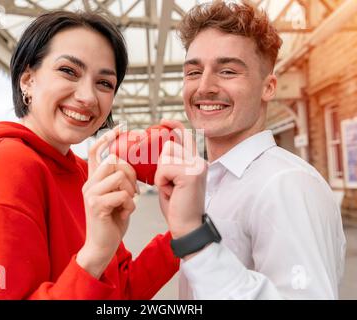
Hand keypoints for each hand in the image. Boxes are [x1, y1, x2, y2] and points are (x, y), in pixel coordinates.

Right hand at [77, 125, 138, 277]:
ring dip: (130, 190)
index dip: (107, 138)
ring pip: (119, 175)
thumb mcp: (116, 196)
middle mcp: (89, 183)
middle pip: (114, 160)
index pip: (96, 151)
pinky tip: (125, 212)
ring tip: (128, 202)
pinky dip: (129, 204)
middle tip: (134, 190)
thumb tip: (129, 165)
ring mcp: (91, 193)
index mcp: (94, 179)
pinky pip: (121, 194)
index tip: (121, 128)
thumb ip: (119, 181)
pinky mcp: (97, 205)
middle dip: (130, 173)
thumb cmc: (112, 221)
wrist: (101, 246)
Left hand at [154, 119, 207, 238]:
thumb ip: (169, 165)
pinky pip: (164, 168)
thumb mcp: (171, 181)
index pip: (185, 136)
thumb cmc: (177, 207)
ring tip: (170, 189)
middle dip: (161, 165)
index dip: (174, 126)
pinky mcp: (191, 173)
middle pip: (169, 146)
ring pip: (165, 156)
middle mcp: (199, 161)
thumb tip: (157, 150)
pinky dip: (161, 181)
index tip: (163, 121)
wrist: (187, 227)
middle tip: (167, 185)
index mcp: (196, 161)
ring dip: (161, 174)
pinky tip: (171, 192)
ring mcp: (197, 166)